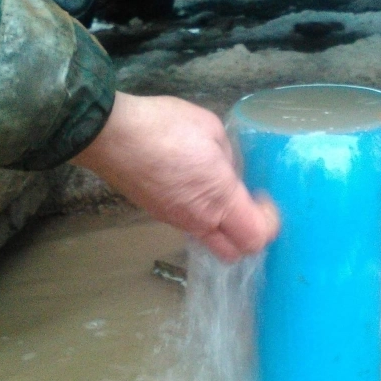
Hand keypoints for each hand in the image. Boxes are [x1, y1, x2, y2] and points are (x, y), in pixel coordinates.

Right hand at [72, 92, 279, 260]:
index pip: (256, 237)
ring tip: (222, 193)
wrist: (111, 135)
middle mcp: (199, 220)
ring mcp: (176, 221)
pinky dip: (202, 216)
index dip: (269, 224)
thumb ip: (228, 157)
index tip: (264, 200)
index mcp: (219, 199)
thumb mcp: (211, 130)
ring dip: (224, 227)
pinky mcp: (158, 214)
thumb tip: (227, 171)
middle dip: (248, 236)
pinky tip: (196, 187)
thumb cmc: (165, 126)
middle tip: (249, 206)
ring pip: (211, 241)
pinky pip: (190, 226)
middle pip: (234, 253)